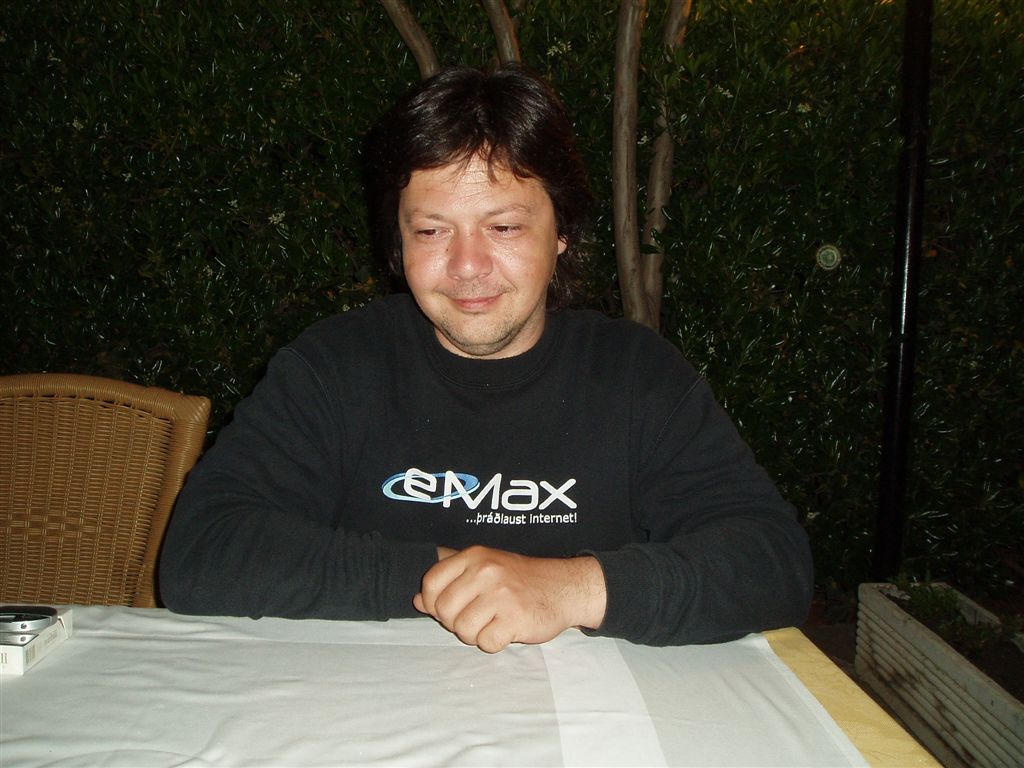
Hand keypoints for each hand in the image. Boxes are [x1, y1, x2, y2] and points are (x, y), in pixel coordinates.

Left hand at [413, 545, 605, 652]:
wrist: (565, 587)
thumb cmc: (521, 580)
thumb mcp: (485, 567)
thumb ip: (450, 580)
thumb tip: (418, 600)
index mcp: (474, 556)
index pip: (431, 582)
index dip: (433, 602)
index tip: (451, 607)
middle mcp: (486, 571)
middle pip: (443, 610)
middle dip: (456, 621)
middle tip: (478, 617)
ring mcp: (501, 594)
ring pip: (462, 630)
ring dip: (475, 634)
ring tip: (492, 623)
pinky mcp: (516, 618)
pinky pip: (486, 643)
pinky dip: (494, 643)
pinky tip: (506, 630)